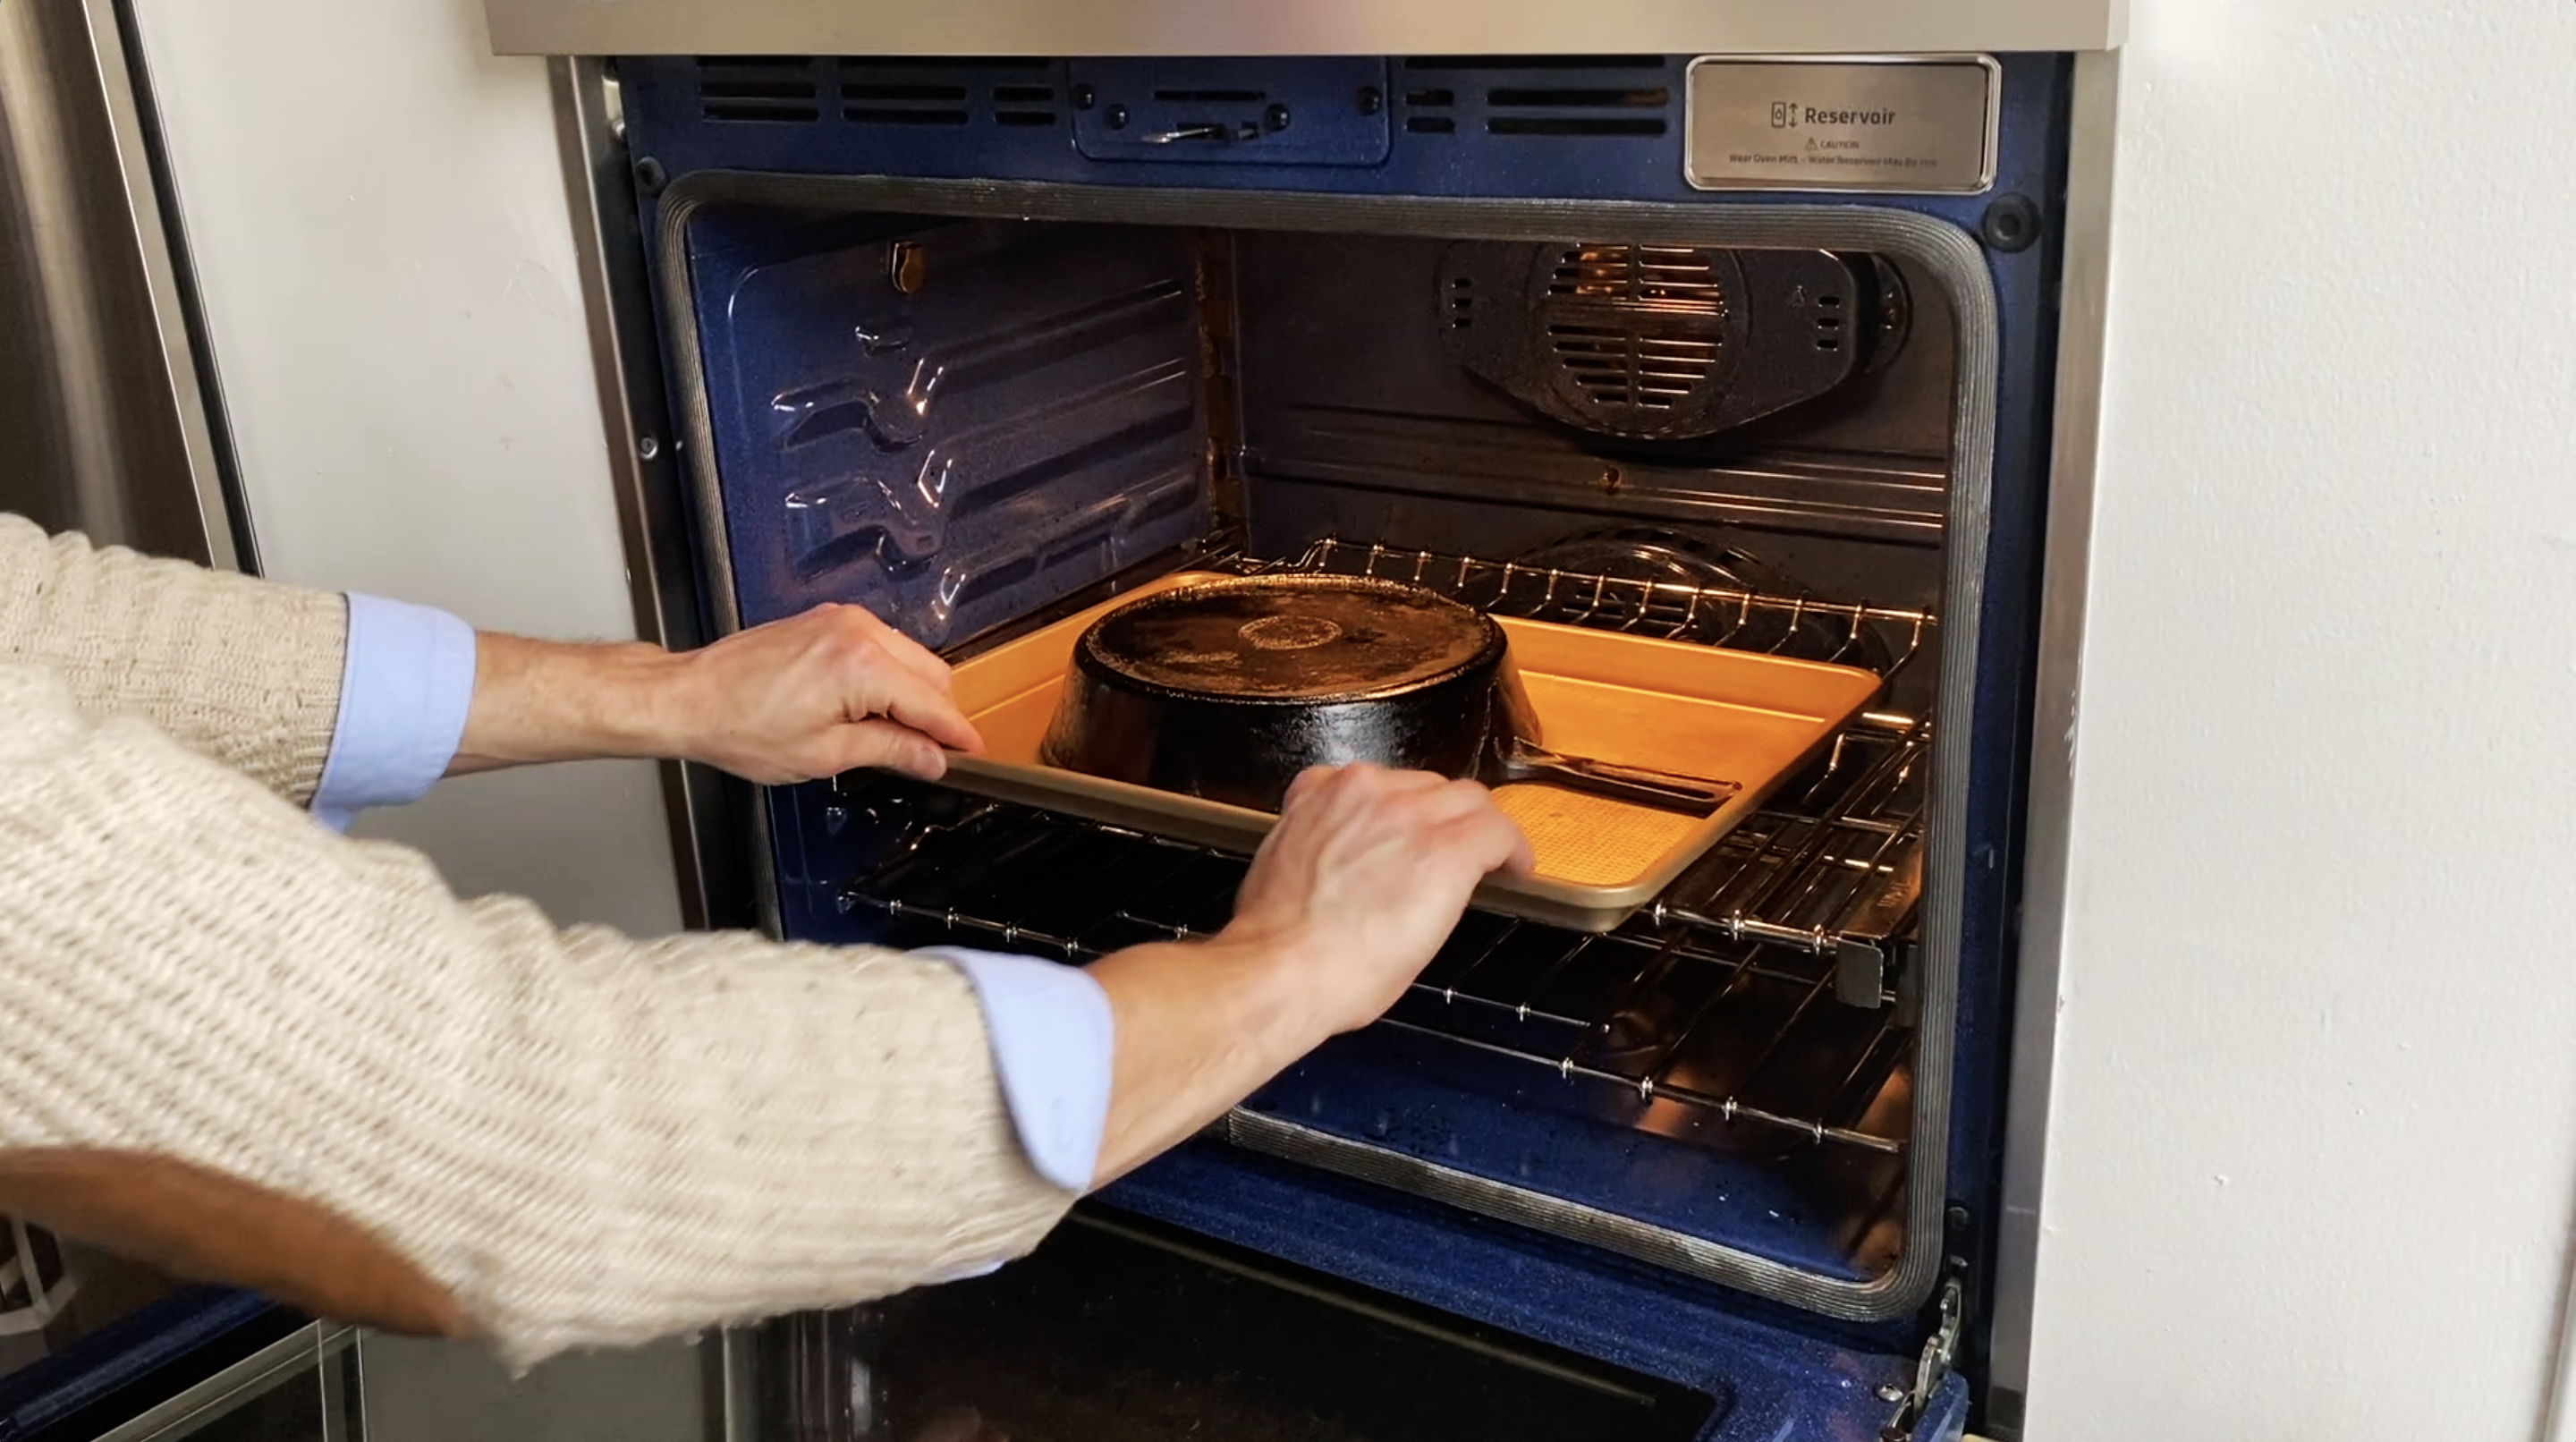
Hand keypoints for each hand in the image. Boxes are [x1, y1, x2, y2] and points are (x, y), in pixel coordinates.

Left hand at [450, 605, 983, 784]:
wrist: (689, 698)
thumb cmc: (741, 726)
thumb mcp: (826, 754)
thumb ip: (890, 750)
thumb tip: (932, 758)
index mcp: (863, 667)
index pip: (933, 704)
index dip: (957, 734)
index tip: (974, 752)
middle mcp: (859, 632)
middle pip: (932, 674)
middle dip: (937, 713)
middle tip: (930, 753)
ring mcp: (842, 620)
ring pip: (910, 657)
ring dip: (912, 694)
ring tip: (891, 735)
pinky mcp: (826, 619)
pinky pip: (881, 646)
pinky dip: (887, 675)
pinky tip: (868, 707)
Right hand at [1083, 763, 1531, 1185]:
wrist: (1283, 969)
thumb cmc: (1276, 940)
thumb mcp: (1286, 865)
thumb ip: (1318, 843)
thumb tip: (1341, 862)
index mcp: (1322, 793)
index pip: (1380, 783)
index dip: (1406, 812)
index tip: (1413, 835)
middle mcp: (1368, 791)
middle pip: (1430, 787)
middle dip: (1443, 819)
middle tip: (1451, 854)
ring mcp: (1410, 817)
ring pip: (1469, 801)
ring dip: (1477, 829)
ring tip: (1490, 861)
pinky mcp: (1447, 851)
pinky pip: (1498, 832)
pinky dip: (1512, 850)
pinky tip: (1515, 870)